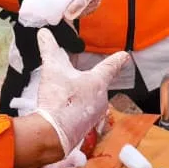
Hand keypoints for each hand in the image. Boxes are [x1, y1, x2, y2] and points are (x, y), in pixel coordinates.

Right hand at [32, 28, 128, 155]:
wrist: (54, 133)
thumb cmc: (59, 100)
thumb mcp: (52, 70)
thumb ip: (49, 50)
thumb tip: (44, 33)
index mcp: (98, 81)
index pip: (110, 66)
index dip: (116, 60)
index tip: (124, 56)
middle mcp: (102, 98)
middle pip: (97, 84)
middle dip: (87, 81)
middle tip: (73, 79)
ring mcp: (96, 114)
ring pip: (90, 99)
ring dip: (79, 96)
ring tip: (64, 96)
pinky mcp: (87, 126)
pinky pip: (84, 113)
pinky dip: (75, 109)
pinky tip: (63, 110)